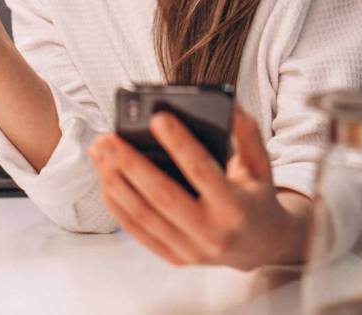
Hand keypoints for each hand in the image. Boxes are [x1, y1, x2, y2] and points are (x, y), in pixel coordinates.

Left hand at [87, 107, 308, 269]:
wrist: (262, 247)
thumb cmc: (256, 196)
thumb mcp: (261, 164)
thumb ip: (247, 133)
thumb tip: (227, 103)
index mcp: (236, 206)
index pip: (202, 171)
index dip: (179, 144)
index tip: (157, 117)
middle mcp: (213, 232)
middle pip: (162, 195)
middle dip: (130, 164)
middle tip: (107, 138)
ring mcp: (191, 250)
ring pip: (143, 214)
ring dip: (115, 181)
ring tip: (99, 153)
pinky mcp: (175, 258)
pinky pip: (138, 231)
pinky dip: (117, 205)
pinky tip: (104, 179)